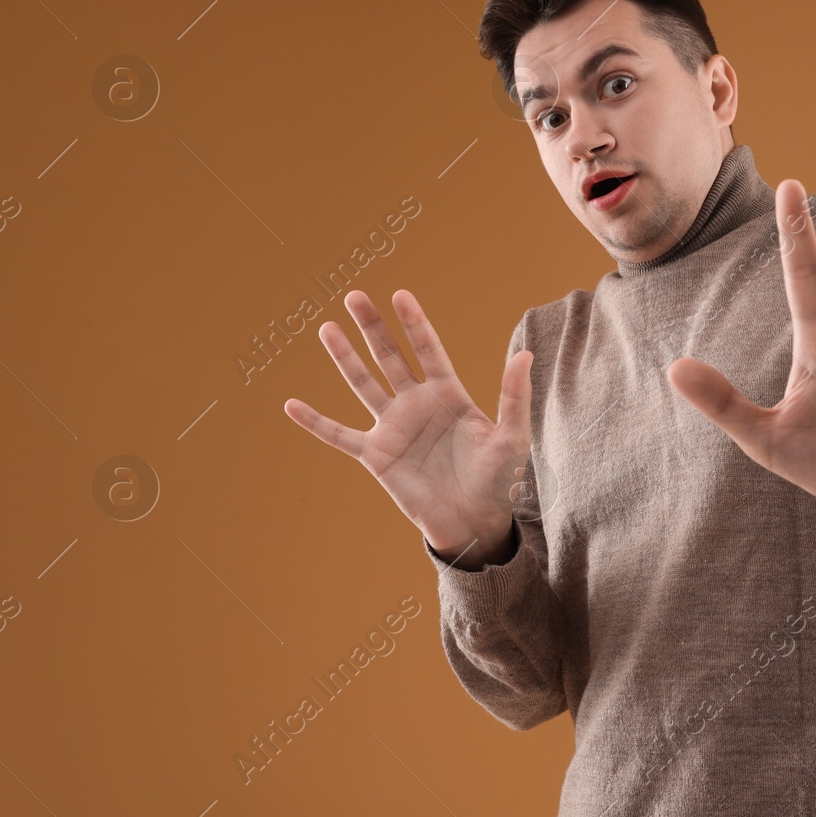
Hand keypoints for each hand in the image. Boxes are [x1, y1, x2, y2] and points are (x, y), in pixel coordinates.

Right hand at [282, 289, 533, 560]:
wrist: (475, 522)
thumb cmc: (498, 479)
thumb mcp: (512, 436)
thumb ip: (514, 395)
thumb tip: (524, 353)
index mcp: (450, 395)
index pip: (428, 350)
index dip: (415, 323)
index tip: (401, 295)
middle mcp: (417, 405)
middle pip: (391, 357)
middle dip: (373, 326)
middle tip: (355, 296)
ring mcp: (394, 428)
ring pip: (363, 384)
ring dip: (345, 357)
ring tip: (327, 327)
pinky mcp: (376, 456)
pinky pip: (340, 435)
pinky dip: (315, 422)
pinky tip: (291, 405)